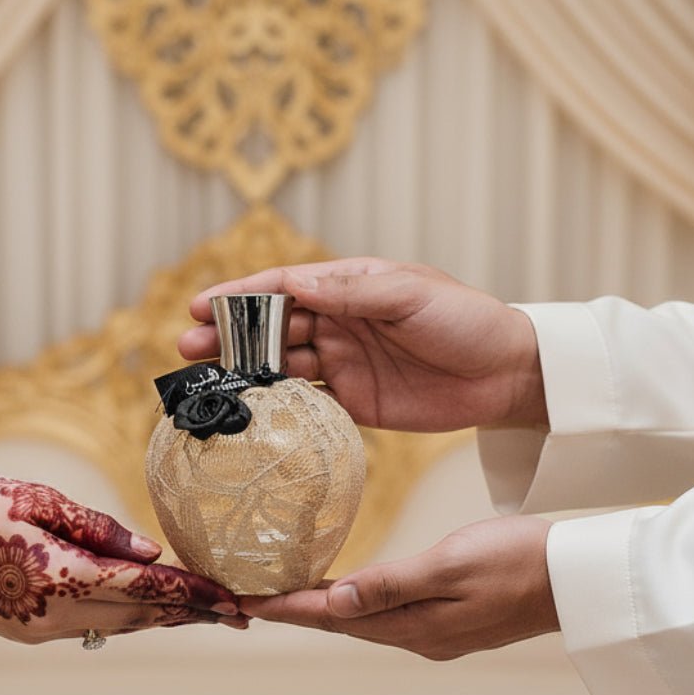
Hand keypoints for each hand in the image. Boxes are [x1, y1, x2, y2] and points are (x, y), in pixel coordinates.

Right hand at [0, 473, 243, 642]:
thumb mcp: (35, 499)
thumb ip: (97, 527)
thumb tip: (151, 551)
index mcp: (65, 577)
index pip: (150, 589)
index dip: (198, 597)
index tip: (237, 604)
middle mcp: (59, 614)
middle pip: (144, 616)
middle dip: (193, 615)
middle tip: (240, 616)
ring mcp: (41, 629)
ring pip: (121, 625)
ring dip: (164, 619)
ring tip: (205, 614)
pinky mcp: (27, 631)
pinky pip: (94, 626)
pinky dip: (129, 617)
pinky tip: (147, 608)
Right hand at [179, 259, 547, 432]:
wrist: (507, 374)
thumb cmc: (465, 320)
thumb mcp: (410, 294)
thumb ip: (352, 293)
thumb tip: (295, 285)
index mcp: (350, 286)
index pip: (283, 287)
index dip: (239, 296)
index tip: (200, 306)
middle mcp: (340, 322)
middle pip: (271, 327)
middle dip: (228, 335)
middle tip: (186, 347)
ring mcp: (344, 362)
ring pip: (281, 365)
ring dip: (243, 371)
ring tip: (205, 380)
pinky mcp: (354, 402)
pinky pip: (306, 402)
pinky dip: (276, 405)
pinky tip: (246, 409)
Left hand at [239, 516, 555, 660]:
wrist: (579, 577)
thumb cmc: (519, 559)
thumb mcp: (452, 564)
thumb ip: (393, 584)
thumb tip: (336, 601)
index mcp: (415, 625)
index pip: (333, 618)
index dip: (285, 609)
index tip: (241, 604)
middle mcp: (419, 636)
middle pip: (341, 624)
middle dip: (294, 612)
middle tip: (248, 599)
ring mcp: (436, 631)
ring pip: (362, 620)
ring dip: (322, 609)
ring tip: (284, 595)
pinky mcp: (451, 621)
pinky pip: (386, 615)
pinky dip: (356, 604)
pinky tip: (347, 592)